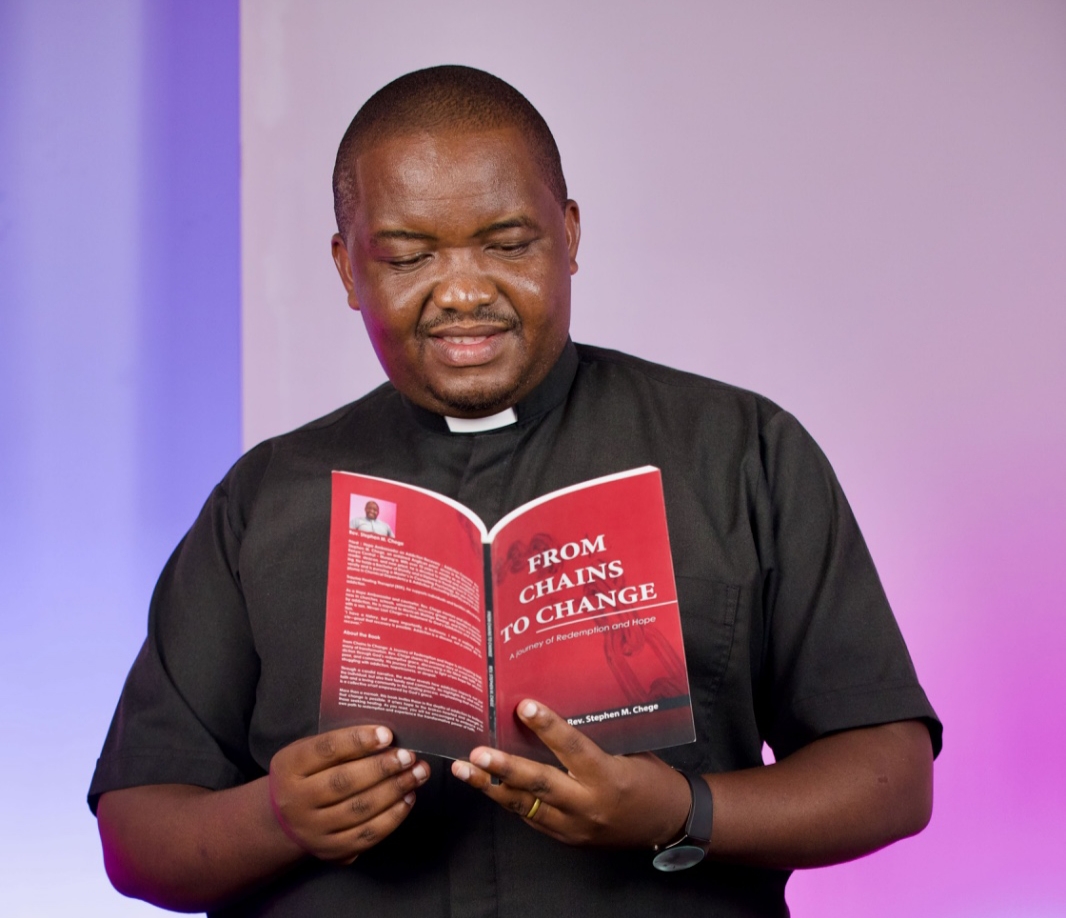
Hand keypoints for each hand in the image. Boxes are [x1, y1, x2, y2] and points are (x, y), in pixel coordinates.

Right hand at [268, 725, 429, 863]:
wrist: (284, 820)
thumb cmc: (307, 774)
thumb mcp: (308, 752)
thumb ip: (339, 744)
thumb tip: (386, 737)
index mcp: (289, 767)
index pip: (326, 750)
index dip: (358, 740)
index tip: (387, 735)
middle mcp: (296, 801)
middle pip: (344, 782)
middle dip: (382, 767)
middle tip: (409, 756)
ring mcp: (312, 830)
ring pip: (359, 809)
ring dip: (394, 790)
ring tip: (417, 774)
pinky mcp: (330, 851)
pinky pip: (366, 835)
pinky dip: (392, 816)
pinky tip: (408, 799)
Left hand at [451, 699, 689, 848]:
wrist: (668, 822)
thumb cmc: (650, 777)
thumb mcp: (629, 751)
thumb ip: (595, 737)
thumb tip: (558, 709)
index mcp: (609, 776)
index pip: (573, 749)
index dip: (548, 727)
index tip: (524, 707)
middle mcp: (588, 804)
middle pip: (539, 784)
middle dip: (504, 767)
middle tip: (476, 753)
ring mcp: (575, 827)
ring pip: (525, 806)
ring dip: (491, 787)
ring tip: (464, 769)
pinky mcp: (567, 839)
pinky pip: (531, 818)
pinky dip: (508, 800)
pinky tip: (486, 784)